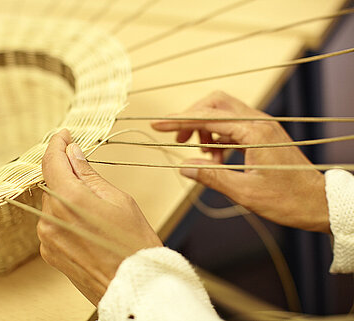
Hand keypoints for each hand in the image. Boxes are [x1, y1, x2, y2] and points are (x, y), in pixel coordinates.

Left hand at [39, 129, 162, 304]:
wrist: (134, 285)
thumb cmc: (134, 243)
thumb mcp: (118, 200)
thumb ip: (89, 174)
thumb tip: (73, 153)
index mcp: (69, 199)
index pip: (52, 161)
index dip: (57, 144)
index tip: (64, 136)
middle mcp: (51, 218)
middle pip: (51, 182)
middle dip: (67, 173)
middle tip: (86, 170)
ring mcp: (47, 237)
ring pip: (52, 203)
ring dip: (66, 196)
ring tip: (94, 208)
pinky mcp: (49, 252)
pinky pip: (52, 223)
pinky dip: (65, 216)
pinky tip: (87, 225)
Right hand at [152, 91, 329, 233]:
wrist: (319, 203)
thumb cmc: (287, 200)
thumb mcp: (244, 192)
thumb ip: (211, 176)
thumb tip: (183, 167)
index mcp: (255, 132)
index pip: (208, 117)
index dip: (180, 121)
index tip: (157, 125)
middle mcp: (259, 122)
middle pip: (216, 104)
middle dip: (192, 118)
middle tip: (180, 142)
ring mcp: (262, 126)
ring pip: (223, 113)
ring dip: (206, 129)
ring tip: (204, 157)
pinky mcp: (263, 134)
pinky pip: (233, 125)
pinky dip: (218, 137)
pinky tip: (216, 157)